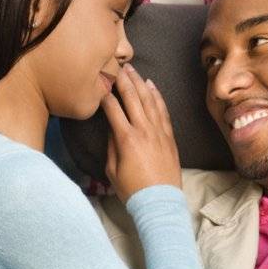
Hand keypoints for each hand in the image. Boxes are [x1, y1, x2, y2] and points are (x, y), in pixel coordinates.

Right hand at [102, 67, 181, 204]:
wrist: (160, 202)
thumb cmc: (133, 190)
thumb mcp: (112, 170)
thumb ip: (112, 145)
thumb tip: (113, 128)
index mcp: (126, 139)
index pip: (113, 108)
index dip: (104, 93)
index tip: (98, 83)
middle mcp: (144, 130)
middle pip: (132, 97)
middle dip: (122, 79)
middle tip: (115, 66)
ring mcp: (159, 132)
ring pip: (149, 99)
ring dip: (139, 82)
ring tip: (132, 69)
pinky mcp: (169, 136)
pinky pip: (163, 110)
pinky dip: (157, 96)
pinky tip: (151, 85)